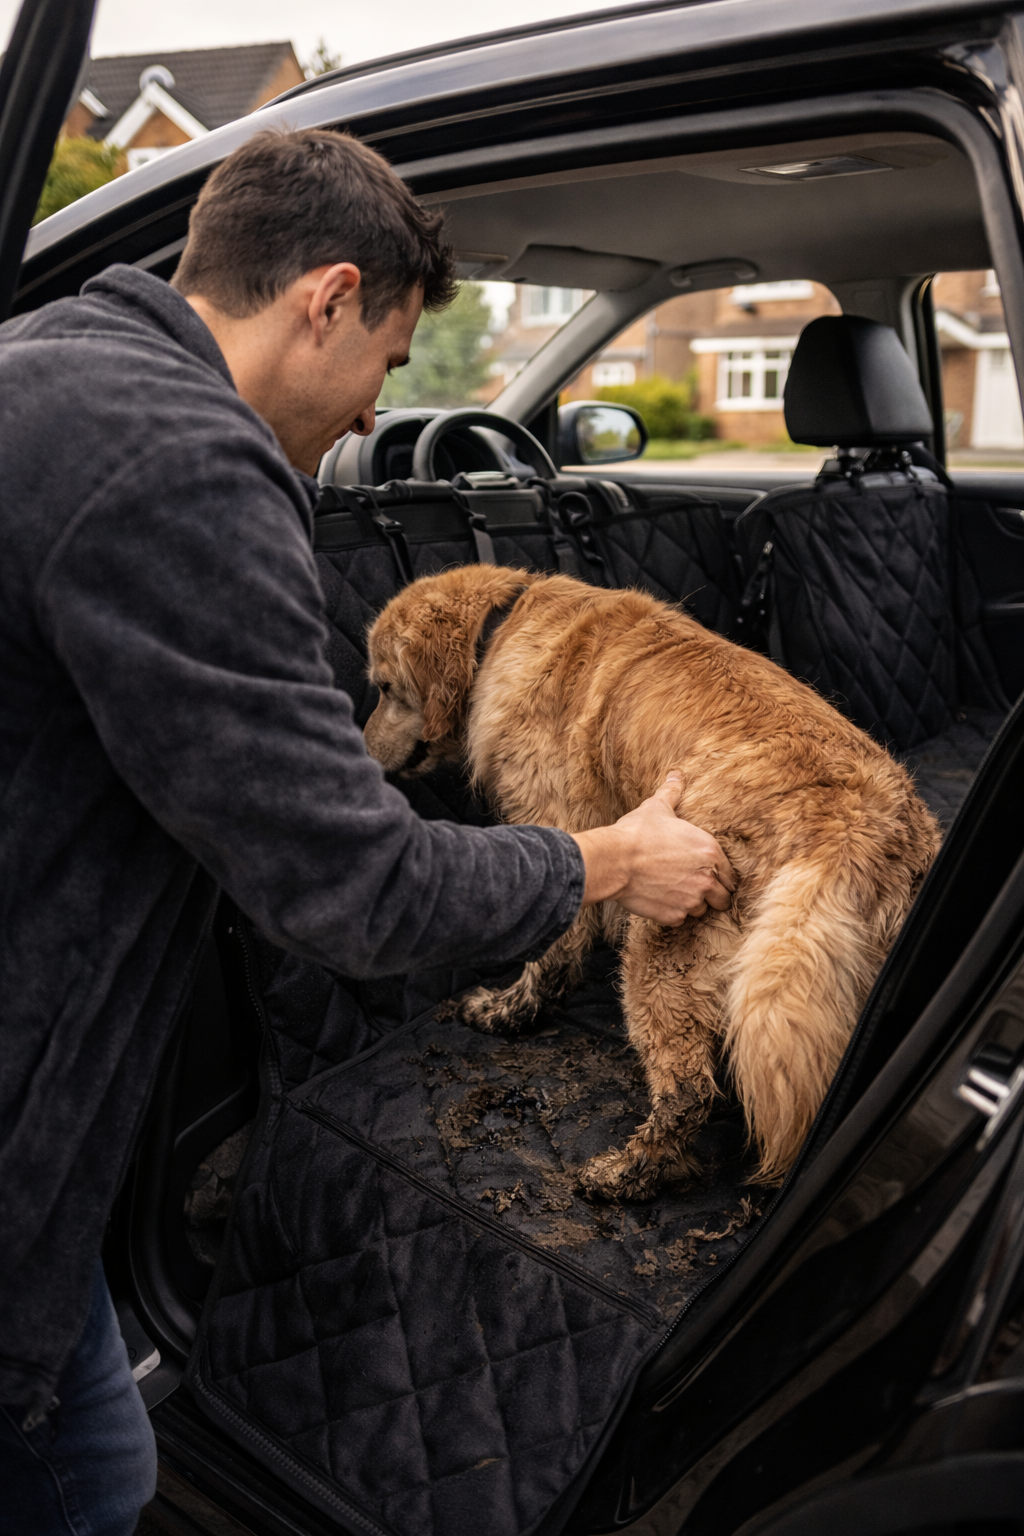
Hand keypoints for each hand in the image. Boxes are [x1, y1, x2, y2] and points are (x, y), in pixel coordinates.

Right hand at [571, 774, 735, 925]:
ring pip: (701, 911)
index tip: (709, 875)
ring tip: (675, 892)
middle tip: (694, 887)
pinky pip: (680, 919)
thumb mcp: (657, 808)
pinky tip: (660, 900)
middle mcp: (706, 879)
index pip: (731, 875)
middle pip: (723, 898)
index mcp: (710, 853)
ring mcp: (691, 900)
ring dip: (692, 904)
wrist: (615, 860)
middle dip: (712, 894)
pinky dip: (672, 913)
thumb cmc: (637, 832)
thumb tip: (676, 775)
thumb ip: (672, 792)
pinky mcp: (673, 916)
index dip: (721, 876)